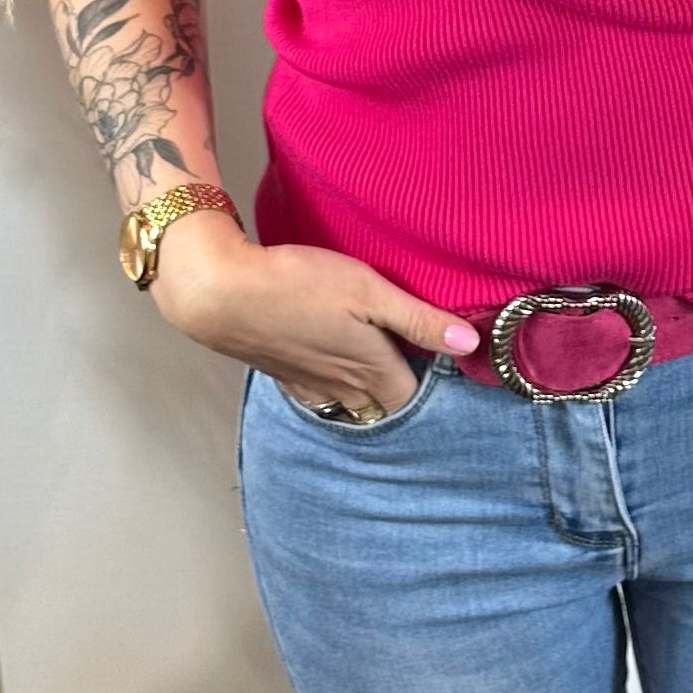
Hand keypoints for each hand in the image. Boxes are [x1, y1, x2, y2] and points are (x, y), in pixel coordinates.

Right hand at [150, 217, 479, 415]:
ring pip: (351, 405)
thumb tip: (470, 344)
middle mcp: (344, 388)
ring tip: (379, 371)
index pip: (416, 397)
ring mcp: (310, 386)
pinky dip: (334, 390)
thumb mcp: (370, 292)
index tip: (445, 361)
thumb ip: (420, 320)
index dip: (434, 382)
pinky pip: (319, 396)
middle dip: (402, 395)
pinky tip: (330, 370)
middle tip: (415, 366)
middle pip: (385, 407)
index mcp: (373, 371)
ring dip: (369, 396)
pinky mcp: (283, 375)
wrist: (221, 294)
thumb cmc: (299, 285)